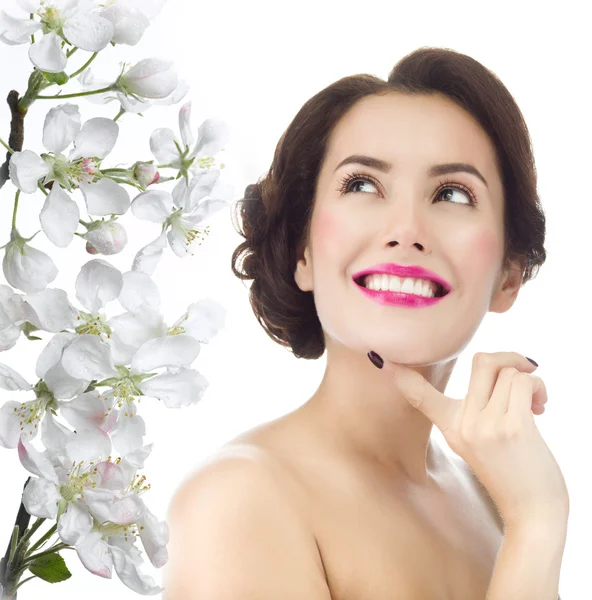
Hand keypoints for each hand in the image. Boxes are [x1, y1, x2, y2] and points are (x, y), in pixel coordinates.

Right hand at [372, 351, 568, 528]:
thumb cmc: (512, 475)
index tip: (378, 359)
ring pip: (509, 371)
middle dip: (507, 358)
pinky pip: (524, 382)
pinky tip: (541, 407)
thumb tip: (500, 372)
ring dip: (530, 380)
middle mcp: (463, 424)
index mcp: (450, 427)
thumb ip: (476, 410)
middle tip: (525, 368)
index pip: (418, 395)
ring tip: (534, 403)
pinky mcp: (513, 427)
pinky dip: (538, 387)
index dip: (399, 376)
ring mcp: (485, 425)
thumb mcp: (477, 443)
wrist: (532, 514)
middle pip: (481, 361)